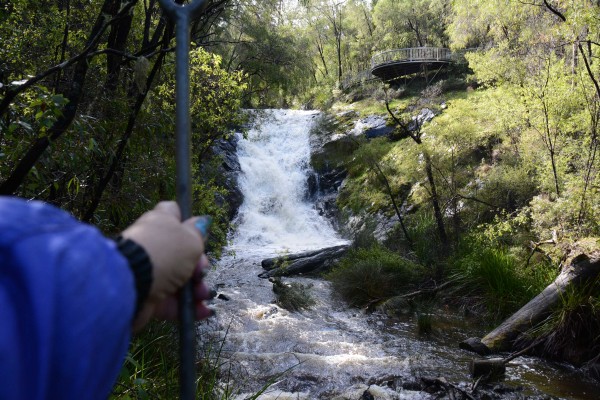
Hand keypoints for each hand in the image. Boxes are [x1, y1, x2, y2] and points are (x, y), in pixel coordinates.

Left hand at [120, 201, 212, 330]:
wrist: (132, 284)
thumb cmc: (164, 253)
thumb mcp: (190, 239)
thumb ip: (198, 232)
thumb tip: (202, 221)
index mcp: (161, 223)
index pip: (174, 214)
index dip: (187, 222)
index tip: (199, 233)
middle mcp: (154, 245)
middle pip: (182, 252)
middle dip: (199, 265)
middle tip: (201, 272)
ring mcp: (150, 271)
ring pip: (180, 279)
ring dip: (197, 288)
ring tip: (203, 295)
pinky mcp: (148, 295)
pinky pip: (172, 301)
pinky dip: (188, 307)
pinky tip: (203, 311)